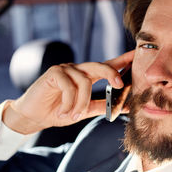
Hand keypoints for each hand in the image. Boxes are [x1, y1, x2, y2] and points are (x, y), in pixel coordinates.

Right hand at [3, 50, 134, 133]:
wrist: (34, 116)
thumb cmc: (59, 112)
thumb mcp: (84, 110)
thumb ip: (102, 106)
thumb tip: (125, 107)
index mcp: (87, 76)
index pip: (107, 65)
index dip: (122, 60)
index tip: (137, 54)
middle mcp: (78, 70)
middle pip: (100, 65)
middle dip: (112, 73)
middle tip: (121, 85)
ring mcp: (65, 69)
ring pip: (85, 81)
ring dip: (81, 103)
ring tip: (74, 116)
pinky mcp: (53, 73)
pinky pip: (69, 86)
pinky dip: (69, 103)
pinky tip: (63, 112)